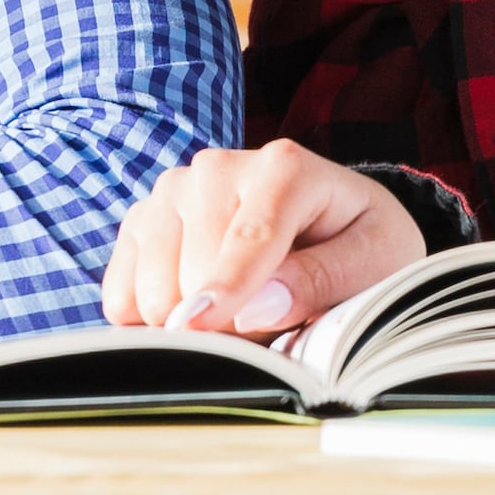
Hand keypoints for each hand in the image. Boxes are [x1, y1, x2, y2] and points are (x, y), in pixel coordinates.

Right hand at [102, 145, 425, 340]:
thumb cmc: (358, 247)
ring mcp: (173, 191)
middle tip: (271, 323)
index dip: (228, 288)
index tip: (201, 327)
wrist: (329, 226)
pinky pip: (121, 295)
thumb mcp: (373, 263)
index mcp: (285, 167)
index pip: (250, 236)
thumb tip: (256, 307)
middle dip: (228, 321)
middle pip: (196, 270)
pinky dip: (149, 322)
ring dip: (191, 325)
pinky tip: (193, 314)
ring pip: (152, 287)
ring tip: (237, 313)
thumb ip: (322, 281)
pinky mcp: (143, 221)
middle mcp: (218, 167)